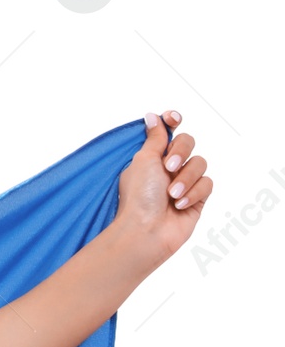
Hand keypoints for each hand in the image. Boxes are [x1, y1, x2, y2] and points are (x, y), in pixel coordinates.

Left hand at [112, 109, 213, 267]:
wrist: (147, 230)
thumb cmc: (139, 197)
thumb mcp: (143, 160)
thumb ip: (154, 138)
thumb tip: (152, 116)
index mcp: (151, 156)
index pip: (168, 131)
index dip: (172, 121)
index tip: (173, 118)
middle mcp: (168, 167)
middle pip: (188, 142)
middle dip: (180, 152)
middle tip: (168, 167)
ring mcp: (184, 182)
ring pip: (200, 163)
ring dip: (186, 178)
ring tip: (171, 195)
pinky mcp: (197, 198)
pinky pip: (207, 184)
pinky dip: (194, 193)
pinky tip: (179, 204)